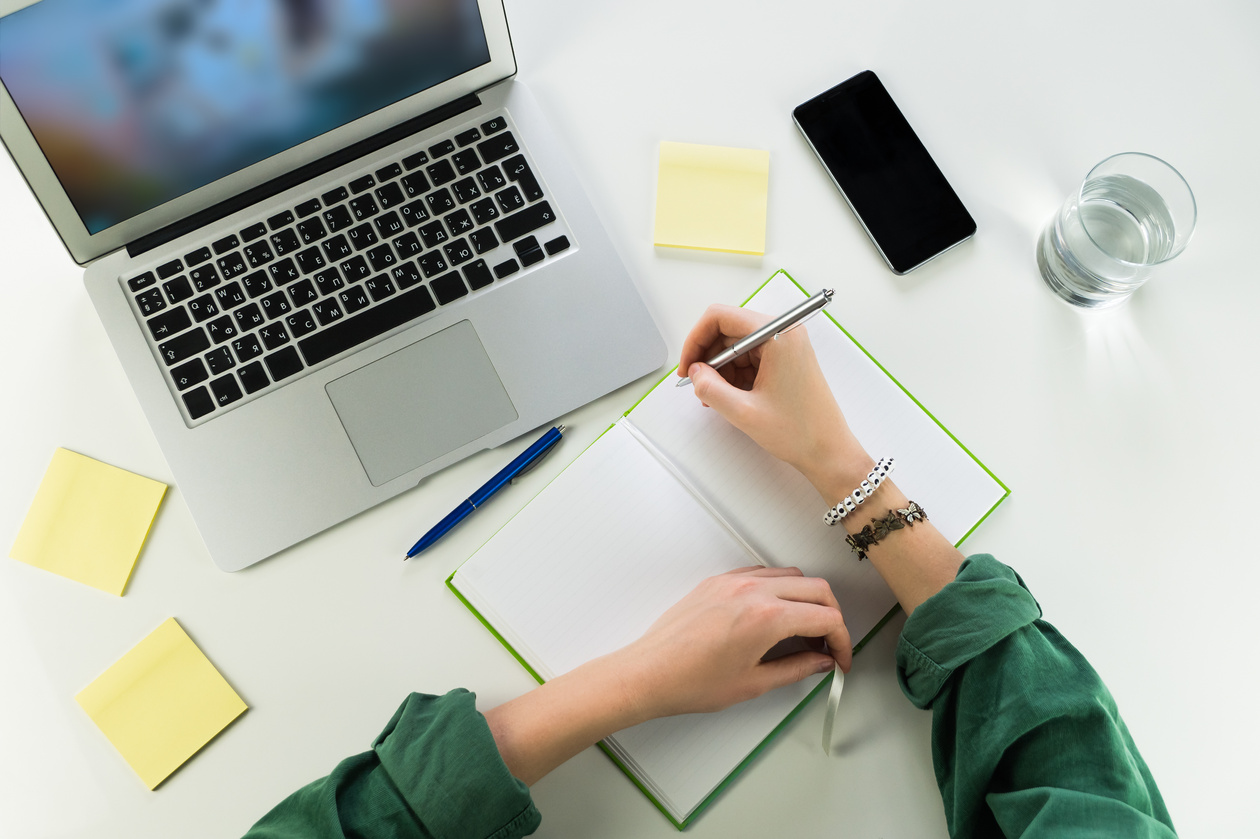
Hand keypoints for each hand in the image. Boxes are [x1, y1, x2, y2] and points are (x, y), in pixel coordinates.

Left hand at [615, 566, 850, 719]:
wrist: (649, 672)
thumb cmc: (691, 681)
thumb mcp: (754, 683)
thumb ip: (797, 668)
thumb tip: (820, 662)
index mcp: (767, 617)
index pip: (826, 618)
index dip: (843, 641)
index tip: (840, 658)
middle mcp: (754, 591)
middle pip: (816, 590)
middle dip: (831, 617)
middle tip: (828, 645)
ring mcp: (734, 581)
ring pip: (791, 576)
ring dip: (805, 599)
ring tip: (801, 631)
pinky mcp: (718, 581)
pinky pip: (762, 573)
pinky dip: (778, 589)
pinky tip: (773, 615)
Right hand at [679, 304, 871, 501]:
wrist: (829, 452)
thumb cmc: (800, 432)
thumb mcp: (744, 412)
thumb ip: (711, 388)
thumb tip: (694, 373)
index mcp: (778, 335)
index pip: (721, 317)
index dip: (696, 340)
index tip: (688, 367)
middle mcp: (783, 333)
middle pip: (728, 330)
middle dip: (708, 358)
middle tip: (698, 386)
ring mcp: (785, 346)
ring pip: (736, 347)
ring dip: (720, 370)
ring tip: (716, 398)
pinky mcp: (785, 360)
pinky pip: (749, 359)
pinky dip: (734, 376)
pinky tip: (730, 398)